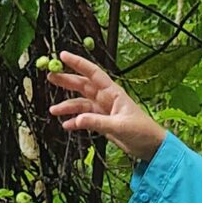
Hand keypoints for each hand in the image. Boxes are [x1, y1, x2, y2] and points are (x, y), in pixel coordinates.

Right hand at [46, 51, 165, 162]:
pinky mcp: (102, 122)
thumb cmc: (142, 131)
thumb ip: (97, 122)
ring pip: (81, 104)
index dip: (78, 63)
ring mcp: (103, 110)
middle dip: (66, 80)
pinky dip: (75, 122)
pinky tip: (67, 125)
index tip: (63, 56)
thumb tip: (76, 120)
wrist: (151, 146)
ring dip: (67, 106)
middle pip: (83, 85)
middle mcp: (106, 99)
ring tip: (53, 110)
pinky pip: (85, 119)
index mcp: (113, 93)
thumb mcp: (119, 126)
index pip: (93, 73)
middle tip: (50, 75)